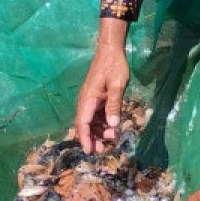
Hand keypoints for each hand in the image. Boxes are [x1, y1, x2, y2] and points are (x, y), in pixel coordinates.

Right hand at [75, 34, 129, 153]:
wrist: (110, 50)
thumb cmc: (114, 66)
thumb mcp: (117, 85)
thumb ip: (114, 104)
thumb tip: (113, 125)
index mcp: (88, 98)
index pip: (82, 123)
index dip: (84, 138)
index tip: (89, 151)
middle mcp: (85, 101)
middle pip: (84, 125)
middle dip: (91, 138)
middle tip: (103, 149)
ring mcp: (90, 99)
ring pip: (90, 121)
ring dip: (98, 131)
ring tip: (112, 137)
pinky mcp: (96, 98)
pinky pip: (95, 115)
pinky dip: (101, 123)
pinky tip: (111, 127)